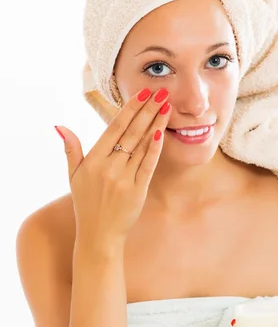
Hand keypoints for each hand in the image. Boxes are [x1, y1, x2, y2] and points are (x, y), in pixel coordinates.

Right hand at [55, 87, 170, 241]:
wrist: (98, 234)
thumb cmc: (86, 203)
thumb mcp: (73, 176)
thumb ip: (71, 149)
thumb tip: (61, 127)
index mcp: (93, 160)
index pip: (114, 127)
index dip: (130, 108)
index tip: (142, 93)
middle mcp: (109, 167)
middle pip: (131, 132)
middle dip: (147, 110)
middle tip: (161, 91)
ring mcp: (124, 179)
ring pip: (142, 146)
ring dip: (156, 124)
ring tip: (166, 106)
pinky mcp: (138, 191)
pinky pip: (148, 165)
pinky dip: (155, 149)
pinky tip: (162, 132)